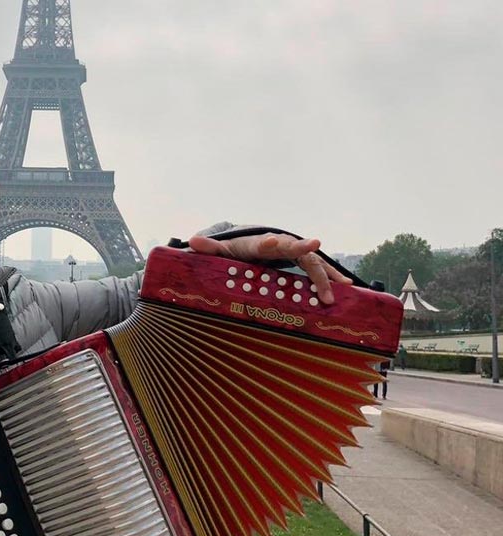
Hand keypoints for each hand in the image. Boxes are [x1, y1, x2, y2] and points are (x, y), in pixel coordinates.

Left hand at [188, 233, 351, 303]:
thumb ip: (208, 247)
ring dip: (324, 274)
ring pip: (311, 260)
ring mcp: (293, 252)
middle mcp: (279, 244)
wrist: (250, 242)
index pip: (263, 241)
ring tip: (336, 291)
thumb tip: (191, 241)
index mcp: (257, 244)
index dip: (268, 242)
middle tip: (316, 245)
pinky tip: (347, 287)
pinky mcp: (302, 261)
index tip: (274, 242)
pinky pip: (318, 269)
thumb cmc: (234, 250)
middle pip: (293, 246)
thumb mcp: (220, 251)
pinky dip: (331, 277)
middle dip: (304, 247)